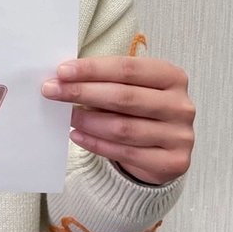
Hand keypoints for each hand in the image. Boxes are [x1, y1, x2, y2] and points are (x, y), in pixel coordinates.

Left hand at [42, 56, 194, 184]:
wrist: (164, 149)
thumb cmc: (140, 110)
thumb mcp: (131, 87)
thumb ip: (106, 81)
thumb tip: (64, 78)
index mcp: (172, 76)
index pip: (127, 69)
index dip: (92, 69)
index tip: (61, 71)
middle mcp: (181, 105)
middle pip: (124, 97)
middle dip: (82, 92)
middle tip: (52, 91)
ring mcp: (180, 136)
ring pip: (123, 128)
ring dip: (88, 120)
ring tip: (66, 116)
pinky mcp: (174, 162)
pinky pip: (126, 153)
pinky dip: (97, 144)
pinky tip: (77, 135)